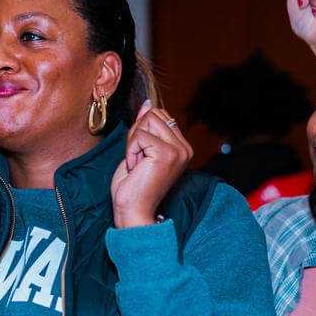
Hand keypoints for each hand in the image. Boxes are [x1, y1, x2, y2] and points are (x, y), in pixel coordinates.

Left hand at [111, 102, 192, 227]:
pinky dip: (130, 151)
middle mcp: (185, 148)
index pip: (159, 115)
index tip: (140, 156)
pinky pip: (139, 135)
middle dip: (136, 134)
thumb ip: (145, 128)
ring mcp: (178, 151)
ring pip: (146, 121)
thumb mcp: (138, 150)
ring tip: (137, 165)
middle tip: (137, 160)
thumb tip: (148, 103)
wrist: (132, 212)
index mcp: (182, 147)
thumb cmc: (133, 186)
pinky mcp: (167, 154)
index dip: (141, 131)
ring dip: (133, 143)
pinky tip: (136, 168)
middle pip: (153, 114)